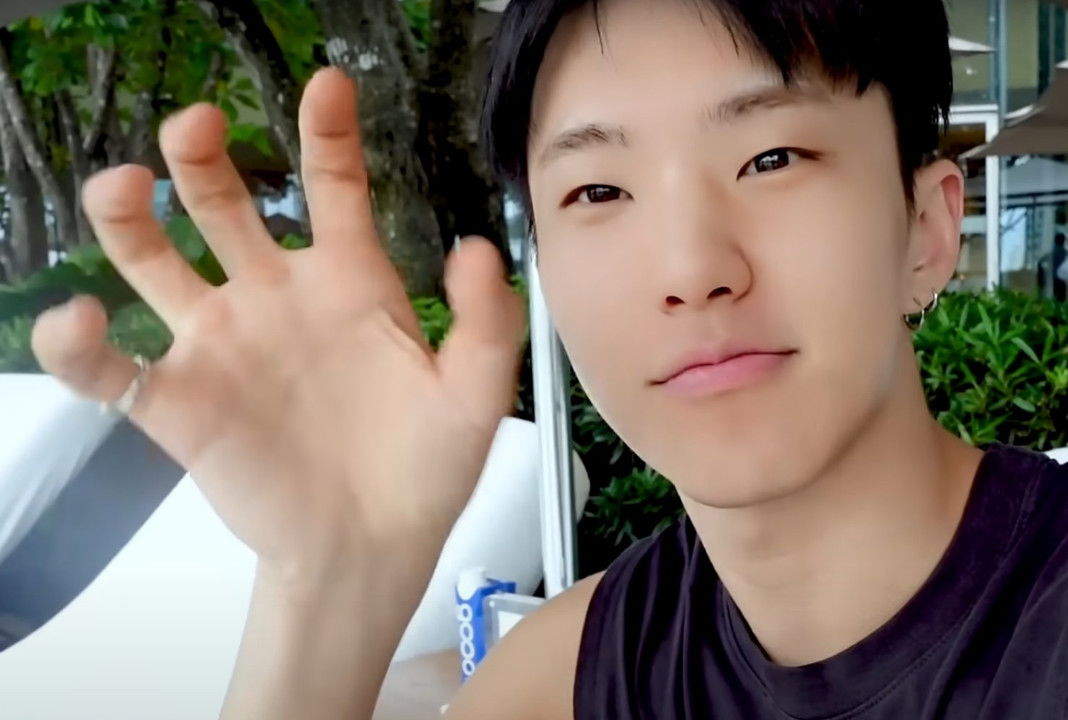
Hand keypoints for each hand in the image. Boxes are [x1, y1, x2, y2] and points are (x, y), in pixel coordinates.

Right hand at [31, 69, 525, 582]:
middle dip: (204, 158)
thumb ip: (484, 322)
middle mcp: (276, 298)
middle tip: (197, 125)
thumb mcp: (474, 394)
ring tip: (124, 187)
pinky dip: (80, 347)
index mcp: (350, 281)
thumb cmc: (426, 467)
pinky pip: (111, 369)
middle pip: (225, 205)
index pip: (333, 187)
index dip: (327, 133)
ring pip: (155, 262)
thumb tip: (475, 247)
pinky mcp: (179, 405)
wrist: (374, 548)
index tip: (327, 84)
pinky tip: (76, 322)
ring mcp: (222, 346)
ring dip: (129, 219)